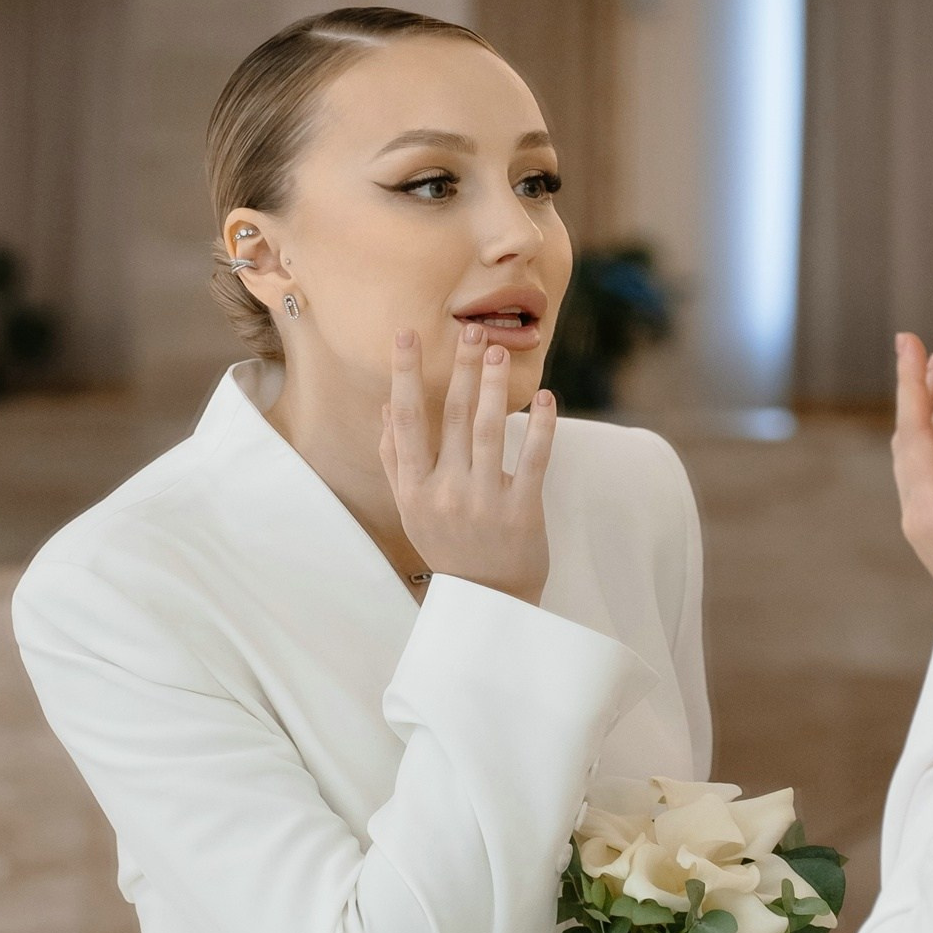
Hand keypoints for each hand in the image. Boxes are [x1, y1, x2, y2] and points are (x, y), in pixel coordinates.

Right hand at [379, 326, 554, 606]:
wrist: (487, 601)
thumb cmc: (447, 546)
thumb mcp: (411, 509)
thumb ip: (395, 460)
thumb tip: (386, 408)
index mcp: (413, 489)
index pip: (405, 422)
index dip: (404, 376)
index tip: (405, 335)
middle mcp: (444, 492)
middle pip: (450, 417)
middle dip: (460, 369)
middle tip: (470, 331)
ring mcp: (483, 501)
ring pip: (487, 429)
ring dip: (494, 386)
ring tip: (499, 350)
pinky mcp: (521, 511)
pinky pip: (533, 458)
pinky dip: (540, 425)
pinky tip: (546, 398)